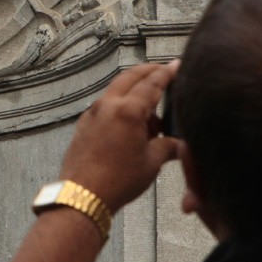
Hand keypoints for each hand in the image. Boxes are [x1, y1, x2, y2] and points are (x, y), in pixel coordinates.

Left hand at [60, 62, 180, 212]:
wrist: (82, 195)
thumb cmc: (117, 181)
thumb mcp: (152, 162)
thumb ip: (168, 146)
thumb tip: (178, 144)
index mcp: (128, 111)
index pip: (151, 83)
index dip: (166, 73)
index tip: (175, 65)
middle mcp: (107, 106)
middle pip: (130, 77)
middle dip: (148, 72)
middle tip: (162, 73)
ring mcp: (92, 114)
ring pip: (116, 91)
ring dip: (134, 91)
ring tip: (151, 113)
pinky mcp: (84, 124)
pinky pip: (105, 106)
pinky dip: (120, 105)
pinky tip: (130, 124)